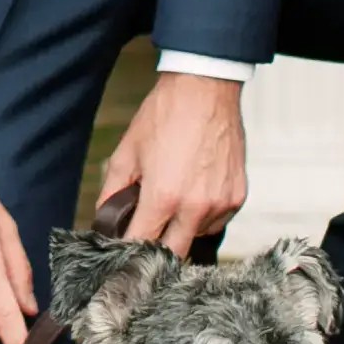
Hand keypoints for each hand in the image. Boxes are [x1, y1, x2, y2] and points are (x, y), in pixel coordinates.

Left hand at [98, 70, 247, 254]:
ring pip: (197, 237)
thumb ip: (112, 193)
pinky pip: (217, 221)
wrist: (204, 90)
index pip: (142, 245)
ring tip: (174, 198)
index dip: (129, 250)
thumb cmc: (165, 116)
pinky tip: (194, 191)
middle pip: (173, 254)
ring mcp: (220, 204)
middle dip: (156, 249)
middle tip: (147, 230)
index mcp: (164, 197)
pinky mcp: (238, 197)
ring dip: (182, 229)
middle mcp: (196, 207)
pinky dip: (203, 216)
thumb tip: (106, 219)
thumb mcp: (126, 153)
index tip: (123, 249)